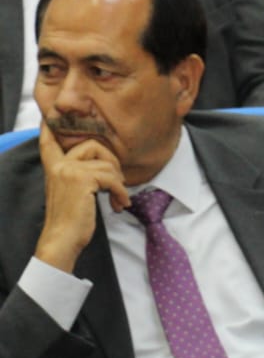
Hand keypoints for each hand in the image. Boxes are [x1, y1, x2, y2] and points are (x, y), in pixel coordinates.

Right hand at [34, 123, 129, 272]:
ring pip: (107, 164)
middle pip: (93, 145)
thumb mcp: (73, 192)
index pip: (49, 142)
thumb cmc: (72, 219)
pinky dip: (121, 192)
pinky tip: (119, 204)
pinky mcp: (82, 179)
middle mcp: (59, 165)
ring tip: (118, 199)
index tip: (48, 119)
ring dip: (119, 183)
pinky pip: (112, 178)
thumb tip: (106, 167)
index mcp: (54, 167)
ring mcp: (69, 170)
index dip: (49, 128)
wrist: (63, 239)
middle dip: (113, 163)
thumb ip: (80, 175)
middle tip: (117, 183)